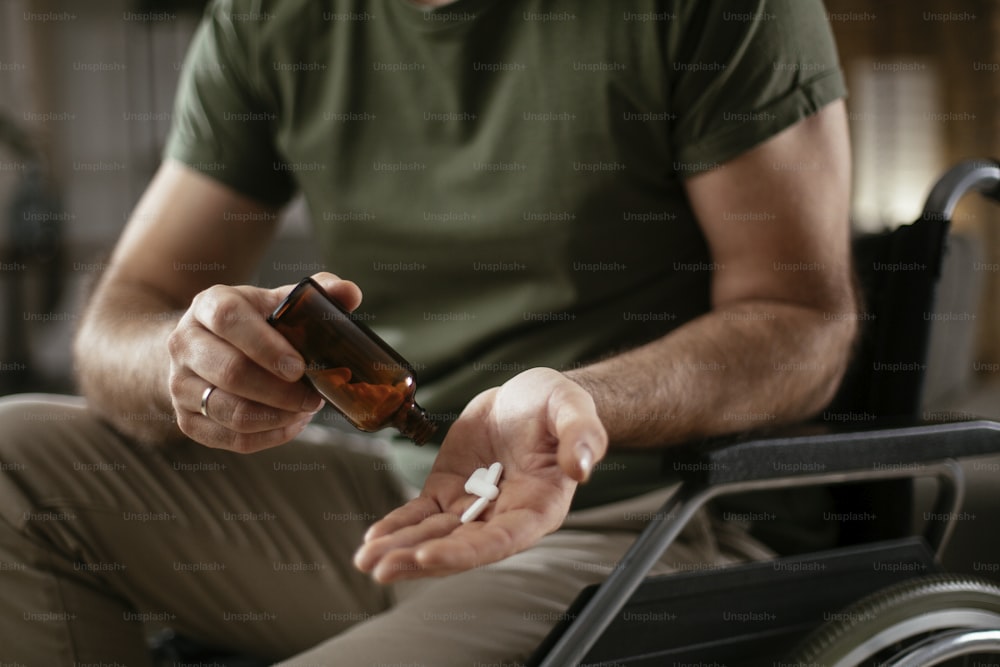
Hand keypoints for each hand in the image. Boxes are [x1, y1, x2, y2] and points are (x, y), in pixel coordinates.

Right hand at [167, 272, 361, 452]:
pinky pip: (229, 439)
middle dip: (280, 391)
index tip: (299, 367)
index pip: (230, 320)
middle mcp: (185, 342)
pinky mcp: (185, 419)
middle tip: (313, 397)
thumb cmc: (252, 323)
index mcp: (209, 305)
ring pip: (230, 412)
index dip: (266, 346)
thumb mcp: (277, 301)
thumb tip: (350, 294)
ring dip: (277, 417)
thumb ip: (315, 293)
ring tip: (304, 410)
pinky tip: (290, 424)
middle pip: (231, 372)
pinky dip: (267, 436)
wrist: (204, 347)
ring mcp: (179, 384)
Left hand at [354, 368, 607, 582]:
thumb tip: (581, 466)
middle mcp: (503, 517)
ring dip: (401, 549)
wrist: (530, 396)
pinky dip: (397, 526)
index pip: (500, 540)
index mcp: (538, 508)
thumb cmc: (558, 406)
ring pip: (434, 534)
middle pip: (459, 546)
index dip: (464, 552)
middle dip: (419, 558)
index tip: (428, 556)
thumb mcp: (574, 409)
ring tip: (365, 560)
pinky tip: (372, 540)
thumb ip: (582, 437)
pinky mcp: (449, 489)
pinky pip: (421, 513)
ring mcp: (473, 506)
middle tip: (381, 568)